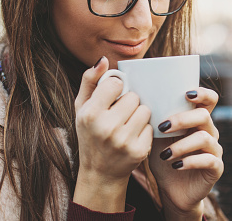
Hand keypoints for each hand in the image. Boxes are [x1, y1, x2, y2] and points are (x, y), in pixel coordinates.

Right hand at [73, 57, 152, 211]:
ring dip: (139, 114)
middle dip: (128, 102)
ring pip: (145, 110)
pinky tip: (133, 136)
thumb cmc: (89, 133)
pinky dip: (144, 129)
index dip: (115, 89)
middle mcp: (106, 128)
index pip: (115, 84)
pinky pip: (151, 126)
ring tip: (127, 124)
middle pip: (133, 97)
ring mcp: (123, 141)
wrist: (99, 172)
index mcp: (90, 114)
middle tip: (119, 114)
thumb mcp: (81, 107)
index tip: (111, 98)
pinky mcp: (139, 151)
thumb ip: (90, 80)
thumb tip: (104, 60)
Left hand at [148, 88, 222, 219]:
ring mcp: (214, 150)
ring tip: (165, 154)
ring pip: (204, 138)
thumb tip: (140, 101)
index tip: (185, 94)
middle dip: (182, 119)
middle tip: (162, 128)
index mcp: (197, 121)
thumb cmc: (164, 158)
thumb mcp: (157, 138)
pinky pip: (208, 160)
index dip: (202, 93)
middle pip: (203, 115)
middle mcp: (209, 132)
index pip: (209, 100)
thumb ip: (156, 120)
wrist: (171, 190)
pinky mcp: (216, 168)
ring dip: (181, 145)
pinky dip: (190, 161)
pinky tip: (176, 165)